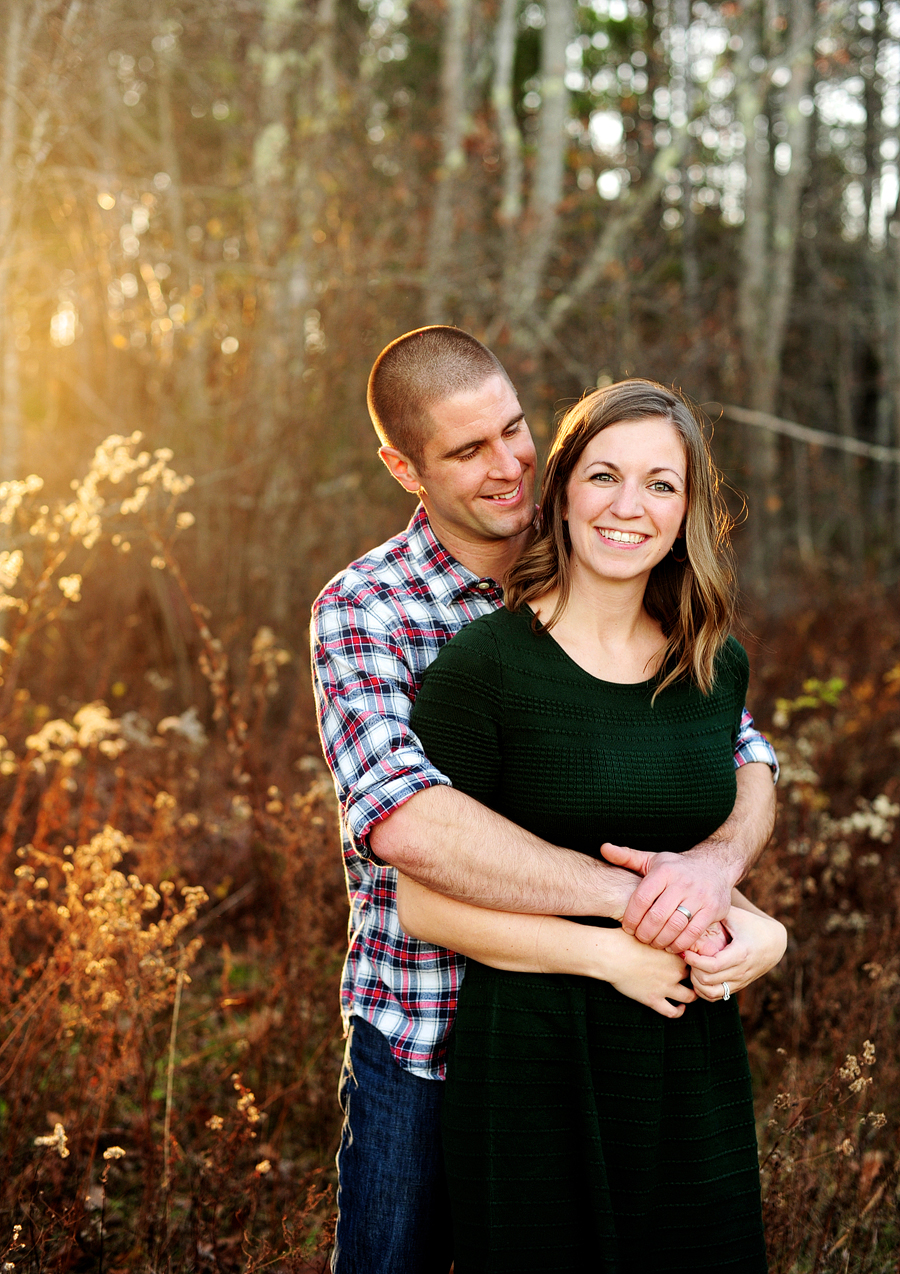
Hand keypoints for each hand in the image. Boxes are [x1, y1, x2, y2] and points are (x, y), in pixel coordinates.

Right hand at [595, 929, 696, 1019]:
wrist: (610, 954)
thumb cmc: (624, 939)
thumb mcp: (649, 931)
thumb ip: (662, 933)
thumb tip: (665, 928)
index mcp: (676, 952)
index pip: (698, 958)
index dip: (698, 960)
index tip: (695, 961)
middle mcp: (675, 970)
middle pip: (697, 976)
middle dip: (697, 977)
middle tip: (695, 977)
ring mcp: (666, 986)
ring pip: (690, 996)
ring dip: (693, 996)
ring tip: (691, 994)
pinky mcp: (654, 999)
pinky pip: (672, 1011)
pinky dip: (679, 1011)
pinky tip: (679, 1007)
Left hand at [600, 843, 732, 952]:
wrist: (716, 865)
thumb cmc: (677, 867)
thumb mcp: (652, 859)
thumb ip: (627, 857)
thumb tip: (603, 848)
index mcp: (664, 870)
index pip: (642, 898)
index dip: (631, 917)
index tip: (627, 927)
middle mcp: (683, 882)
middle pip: (657, 916)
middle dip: (644, 932)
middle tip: (640, 938)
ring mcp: (700, 896)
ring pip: (675, 926)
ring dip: (660, 941)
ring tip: (653, 943)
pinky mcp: (713, 909)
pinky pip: (693, 933)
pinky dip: (679, 944)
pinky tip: (671, 946)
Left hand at [683, 906, 786, 1001]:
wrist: (774, 943)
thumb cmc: (752, 925)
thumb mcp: (736, 916)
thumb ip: (716, 913)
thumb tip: (693, 911)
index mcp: (740, 953)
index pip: (712, 965)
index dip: (694, 961)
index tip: (684, 951)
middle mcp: (741, 971)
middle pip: (708, 981)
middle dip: (692, 970)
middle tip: (685, 957)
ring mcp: (740, 982)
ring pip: (711, 993)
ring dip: (696, 983)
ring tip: (691, 968)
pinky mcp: (738, 987)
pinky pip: (717, 997)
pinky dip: (703, 991)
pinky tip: (698, 976)